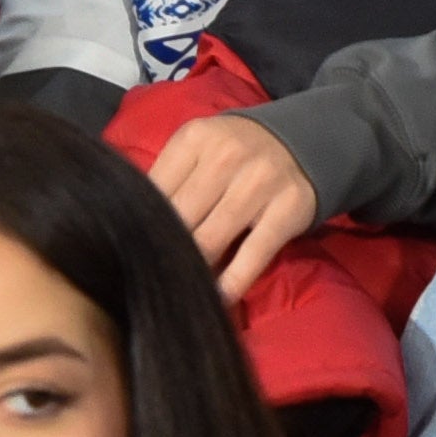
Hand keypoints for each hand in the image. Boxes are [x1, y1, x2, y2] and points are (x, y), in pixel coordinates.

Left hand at [145, 110, 323, 292]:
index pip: (155, 192)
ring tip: (182, 288)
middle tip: (154, 276)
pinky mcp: (288, 209)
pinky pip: (253, 255)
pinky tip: (219, 297)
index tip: (133, 252)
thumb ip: (167, 180)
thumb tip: (131, 227)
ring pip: (211, 240)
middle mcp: (227, 156)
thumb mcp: (199, 150)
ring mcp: (260, 182)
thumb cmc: (236, 153)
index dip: (144, 226)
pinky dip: (233, 282)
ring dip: (194, 269)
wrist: (304, 141)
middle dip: (166, 250)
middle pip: (180, 218)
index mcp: (195, 139)